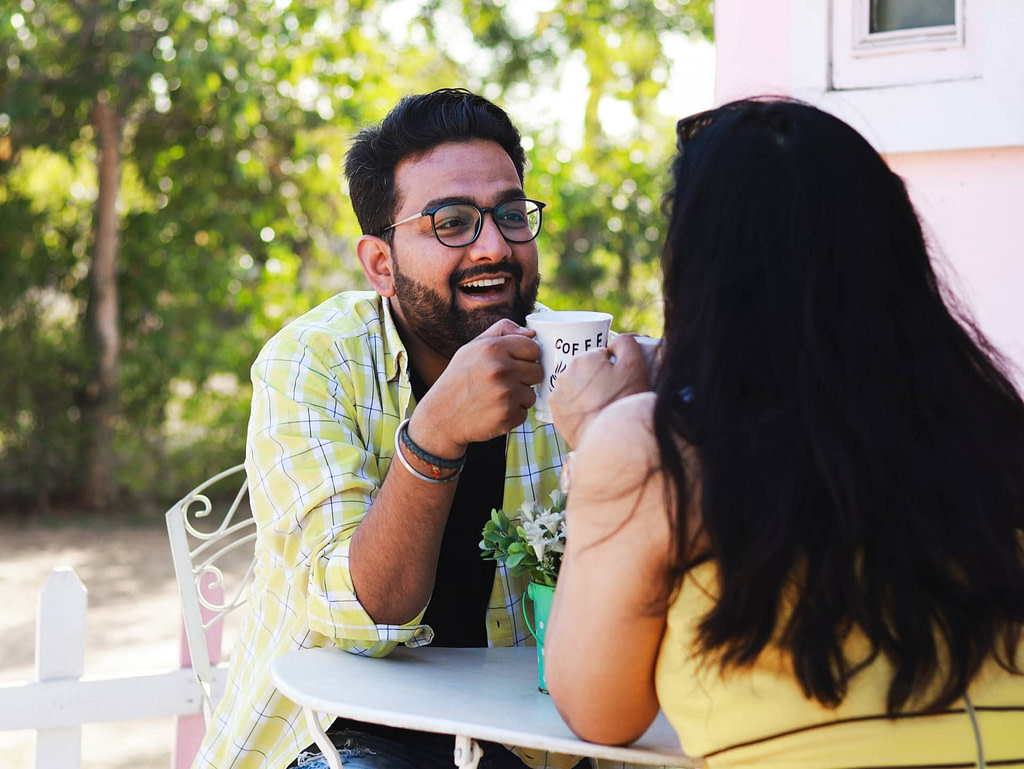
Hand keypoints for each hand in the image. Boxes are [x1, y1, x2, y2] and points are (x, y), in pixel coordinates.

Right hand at [408, 319, 541, 455]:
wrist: (441, 416)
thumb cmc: (459, 379)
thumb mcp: (472, 347)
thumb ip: (501, 331)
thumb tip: (531, 332)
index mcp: (493, 348)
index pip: (533, 348)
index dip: (526, 357)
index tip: (515, 363)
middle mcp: (501, 369)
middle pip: (537, 371)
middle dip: (524, 378)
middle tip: (503, 383)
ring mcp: (506, 394)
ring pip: (532, 394)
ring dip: (518, 398)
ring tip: (496, 398)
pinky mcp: (508, 416)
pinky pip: (524, 413)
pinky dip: (512, 414)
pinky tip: (493, 411)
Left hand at [549, 334, 648, 447]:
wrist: (614, 437)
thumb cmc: (626, 400)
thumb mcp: (635, 365)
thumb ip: (625, 342)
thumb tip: (613, 341)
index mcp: (585, 358)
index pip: (600, 356)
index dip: (611, 368)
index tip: (618, 381)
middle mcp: (566, 373)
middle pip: (585, 370)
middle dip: (596, 378)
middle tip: (611, 394)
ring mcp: (558, 393)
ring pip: (575, 385)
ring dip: (585, 391)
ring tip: (600, 405)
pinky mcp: (555, 412)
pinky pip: (567, 402)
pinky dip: (576, 406)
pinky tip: (589, 413)